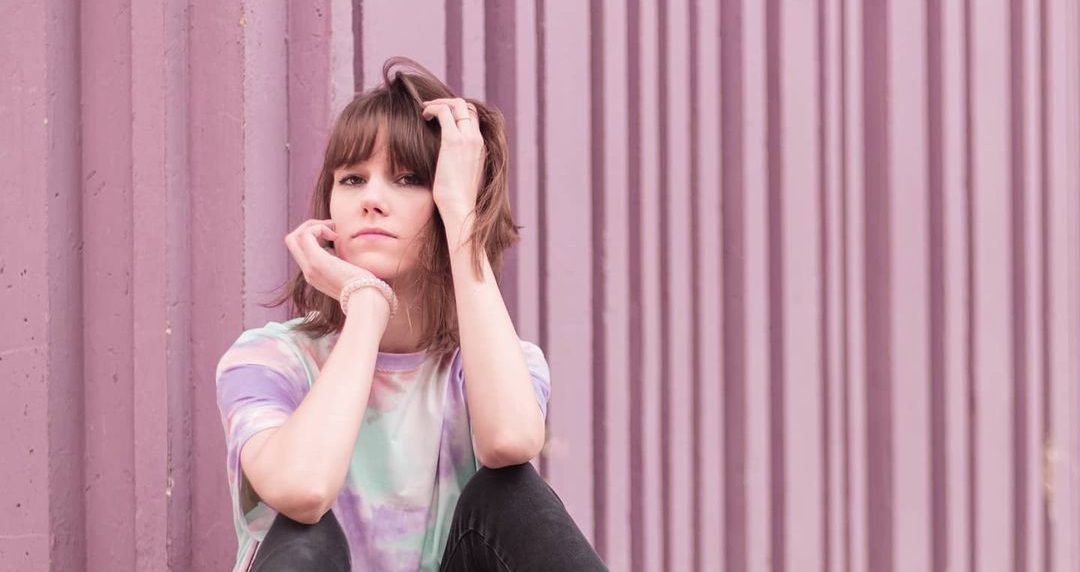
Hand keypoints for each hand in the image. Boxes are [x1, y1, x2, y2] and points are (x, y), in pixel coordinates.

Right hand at [283, 219, 382, 307]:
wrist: (365, 298)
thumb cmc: (364, 286)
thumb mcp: (348, 272)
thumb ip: (340, 262)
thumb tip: (339, 249)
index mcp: (314, 274)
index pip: (301, 249)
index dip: (314, 236)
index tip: (334, 236)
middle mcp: (308, 271)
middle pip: (292, 241)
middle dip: (308, 227)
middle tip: (330, 227)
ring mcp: (309, 267)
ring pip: (293, 237)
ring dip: (313, 226)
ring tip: (333, 229)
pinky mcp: (316, 261)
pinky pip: (306, 235)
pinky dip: (318, 228)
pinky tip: (335, 236)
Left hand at [421, 98, 485, 224]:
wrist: (461, 208)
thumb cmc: (459, 200)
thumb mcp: (464, 177)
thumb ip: (461, 165)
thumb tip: (450, 166)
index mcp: (481, 148)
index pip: (474, 119)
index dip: (459, 113)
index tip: (443, 118)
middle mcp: (477, 140)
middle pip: (468, 107)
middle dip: (449, 103)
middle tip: (432, 109)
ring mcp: (467, 139)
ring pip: (458, 104)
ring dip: (440, 103)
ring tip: (425, 111)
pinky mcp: (453, 141)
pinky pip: (444, 112)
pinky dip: (432, 108)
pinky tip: (423, 116)